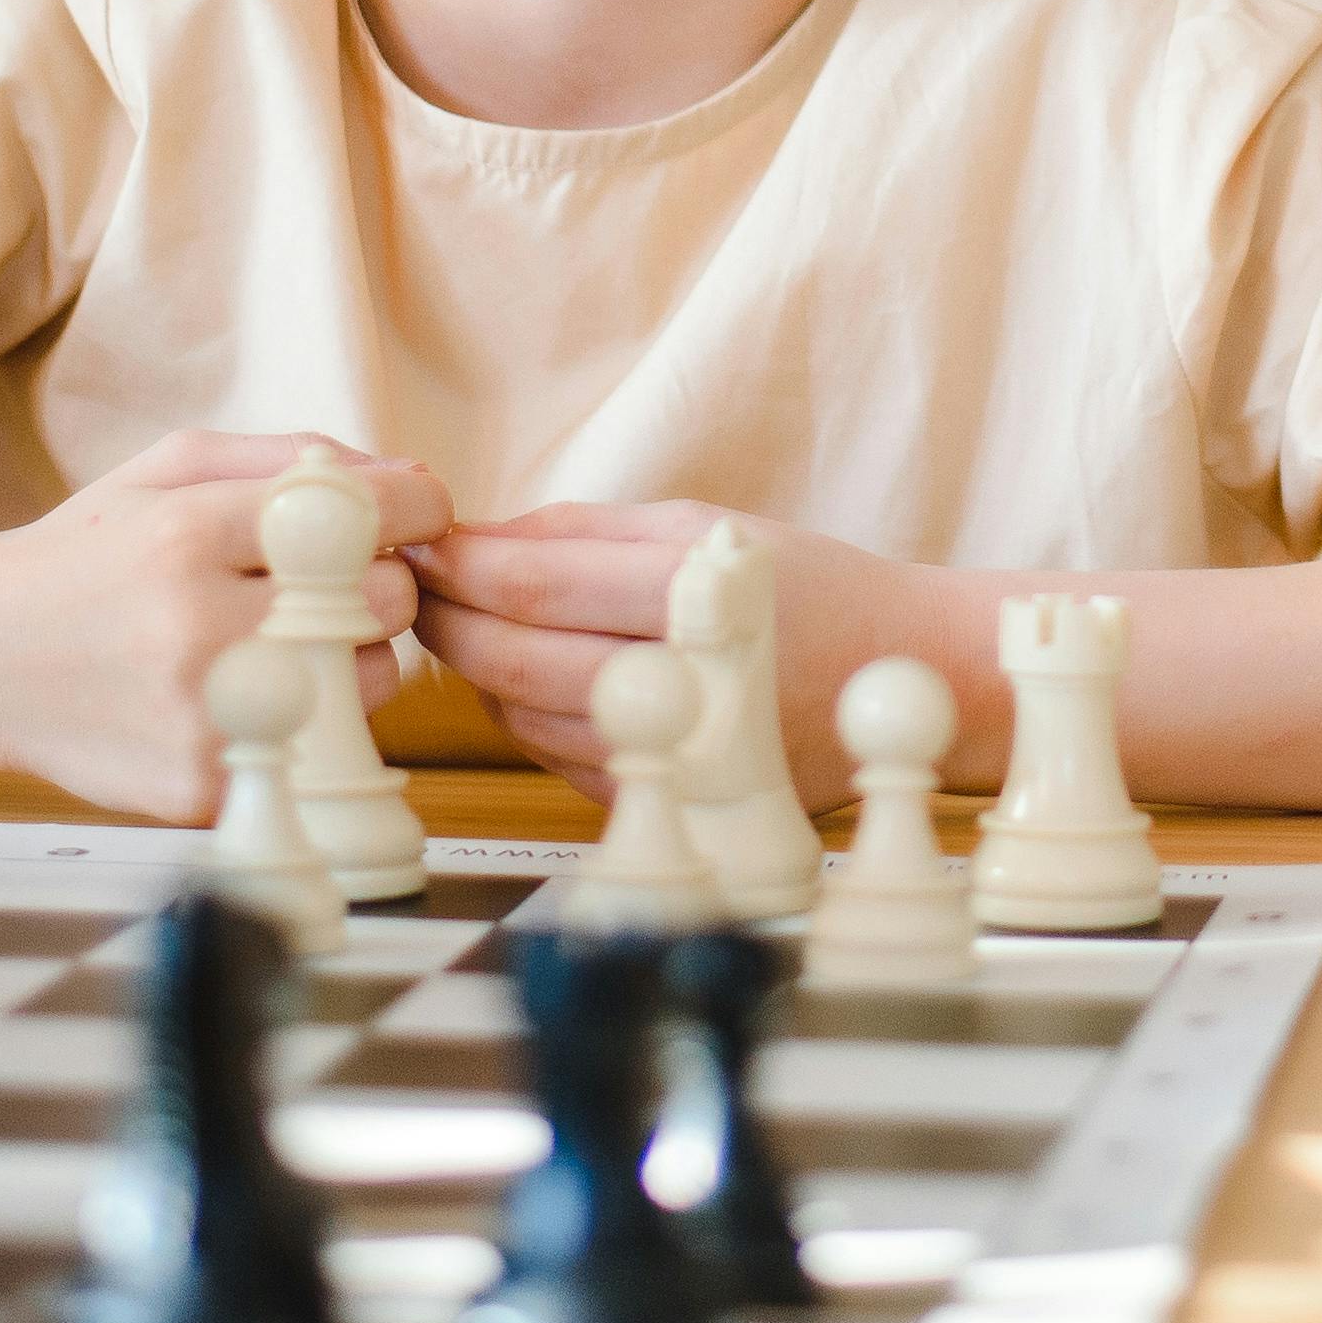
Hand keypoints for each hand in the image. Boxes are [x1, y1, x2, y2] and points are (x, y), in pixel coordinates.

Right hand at [0, 431, 448, 820]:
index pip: (365, 514)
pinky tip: (245, 698)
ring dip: (350, 662)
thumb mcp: (166, 471)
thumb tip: (412, 481)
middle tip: (329, 586)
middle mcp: (196, 626)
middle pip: (382, 604)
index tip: (412, 517)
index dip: (413, 512)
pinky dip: (302, 722)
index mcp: (189, 534)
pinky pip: (315, 749)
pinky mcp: (200, 787)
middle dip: (376, 587)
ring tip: (277, 645)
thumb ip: (288, 458)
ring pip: (366, 686)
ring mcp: (200, 716)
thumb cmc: (82, 556)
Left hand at [412, 501, 981, 803]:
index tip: (422, 541)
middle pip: (512, 659)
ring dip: (478, 671)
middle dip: (446, 619)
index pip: (533, 586)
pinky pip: (560, 760)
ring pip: (522, 718)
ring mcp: (676, 752)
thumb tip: (473, 540)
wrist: (902, 672)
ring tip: (473, 624)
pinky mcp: (671, 798)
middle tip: (419, 587)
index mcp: (692, 593)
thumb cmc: (804, 587)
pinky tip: (532, 678)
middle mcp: (684, 680)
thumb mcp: (704, 524)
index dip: (458, 565)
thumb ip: (585, 532)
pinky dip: (526, 717)